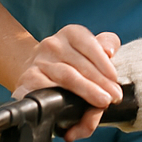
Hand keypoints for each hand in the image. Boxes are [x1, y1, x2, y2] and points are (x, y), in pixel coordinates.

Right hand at [11, 25, 122, 140]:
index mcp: (71, 33)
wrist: (38, 70)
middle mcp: (52, 44)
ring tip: (101, 103)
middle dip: (100, 83)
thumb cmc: (74, 62)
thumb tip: (109, 51)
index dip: (105, 64)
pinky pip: (46, 89)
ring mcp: (38, 61)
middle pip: (80, 64)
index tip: (115, 80)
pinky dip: (59, 99)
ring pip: (66, 76)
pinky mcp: (27, 79)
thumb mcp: (91, 48)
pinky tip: (71, 107)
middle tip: (113, 97)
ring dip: (87, 91)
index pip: (90, 45)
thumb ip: (106, 44)